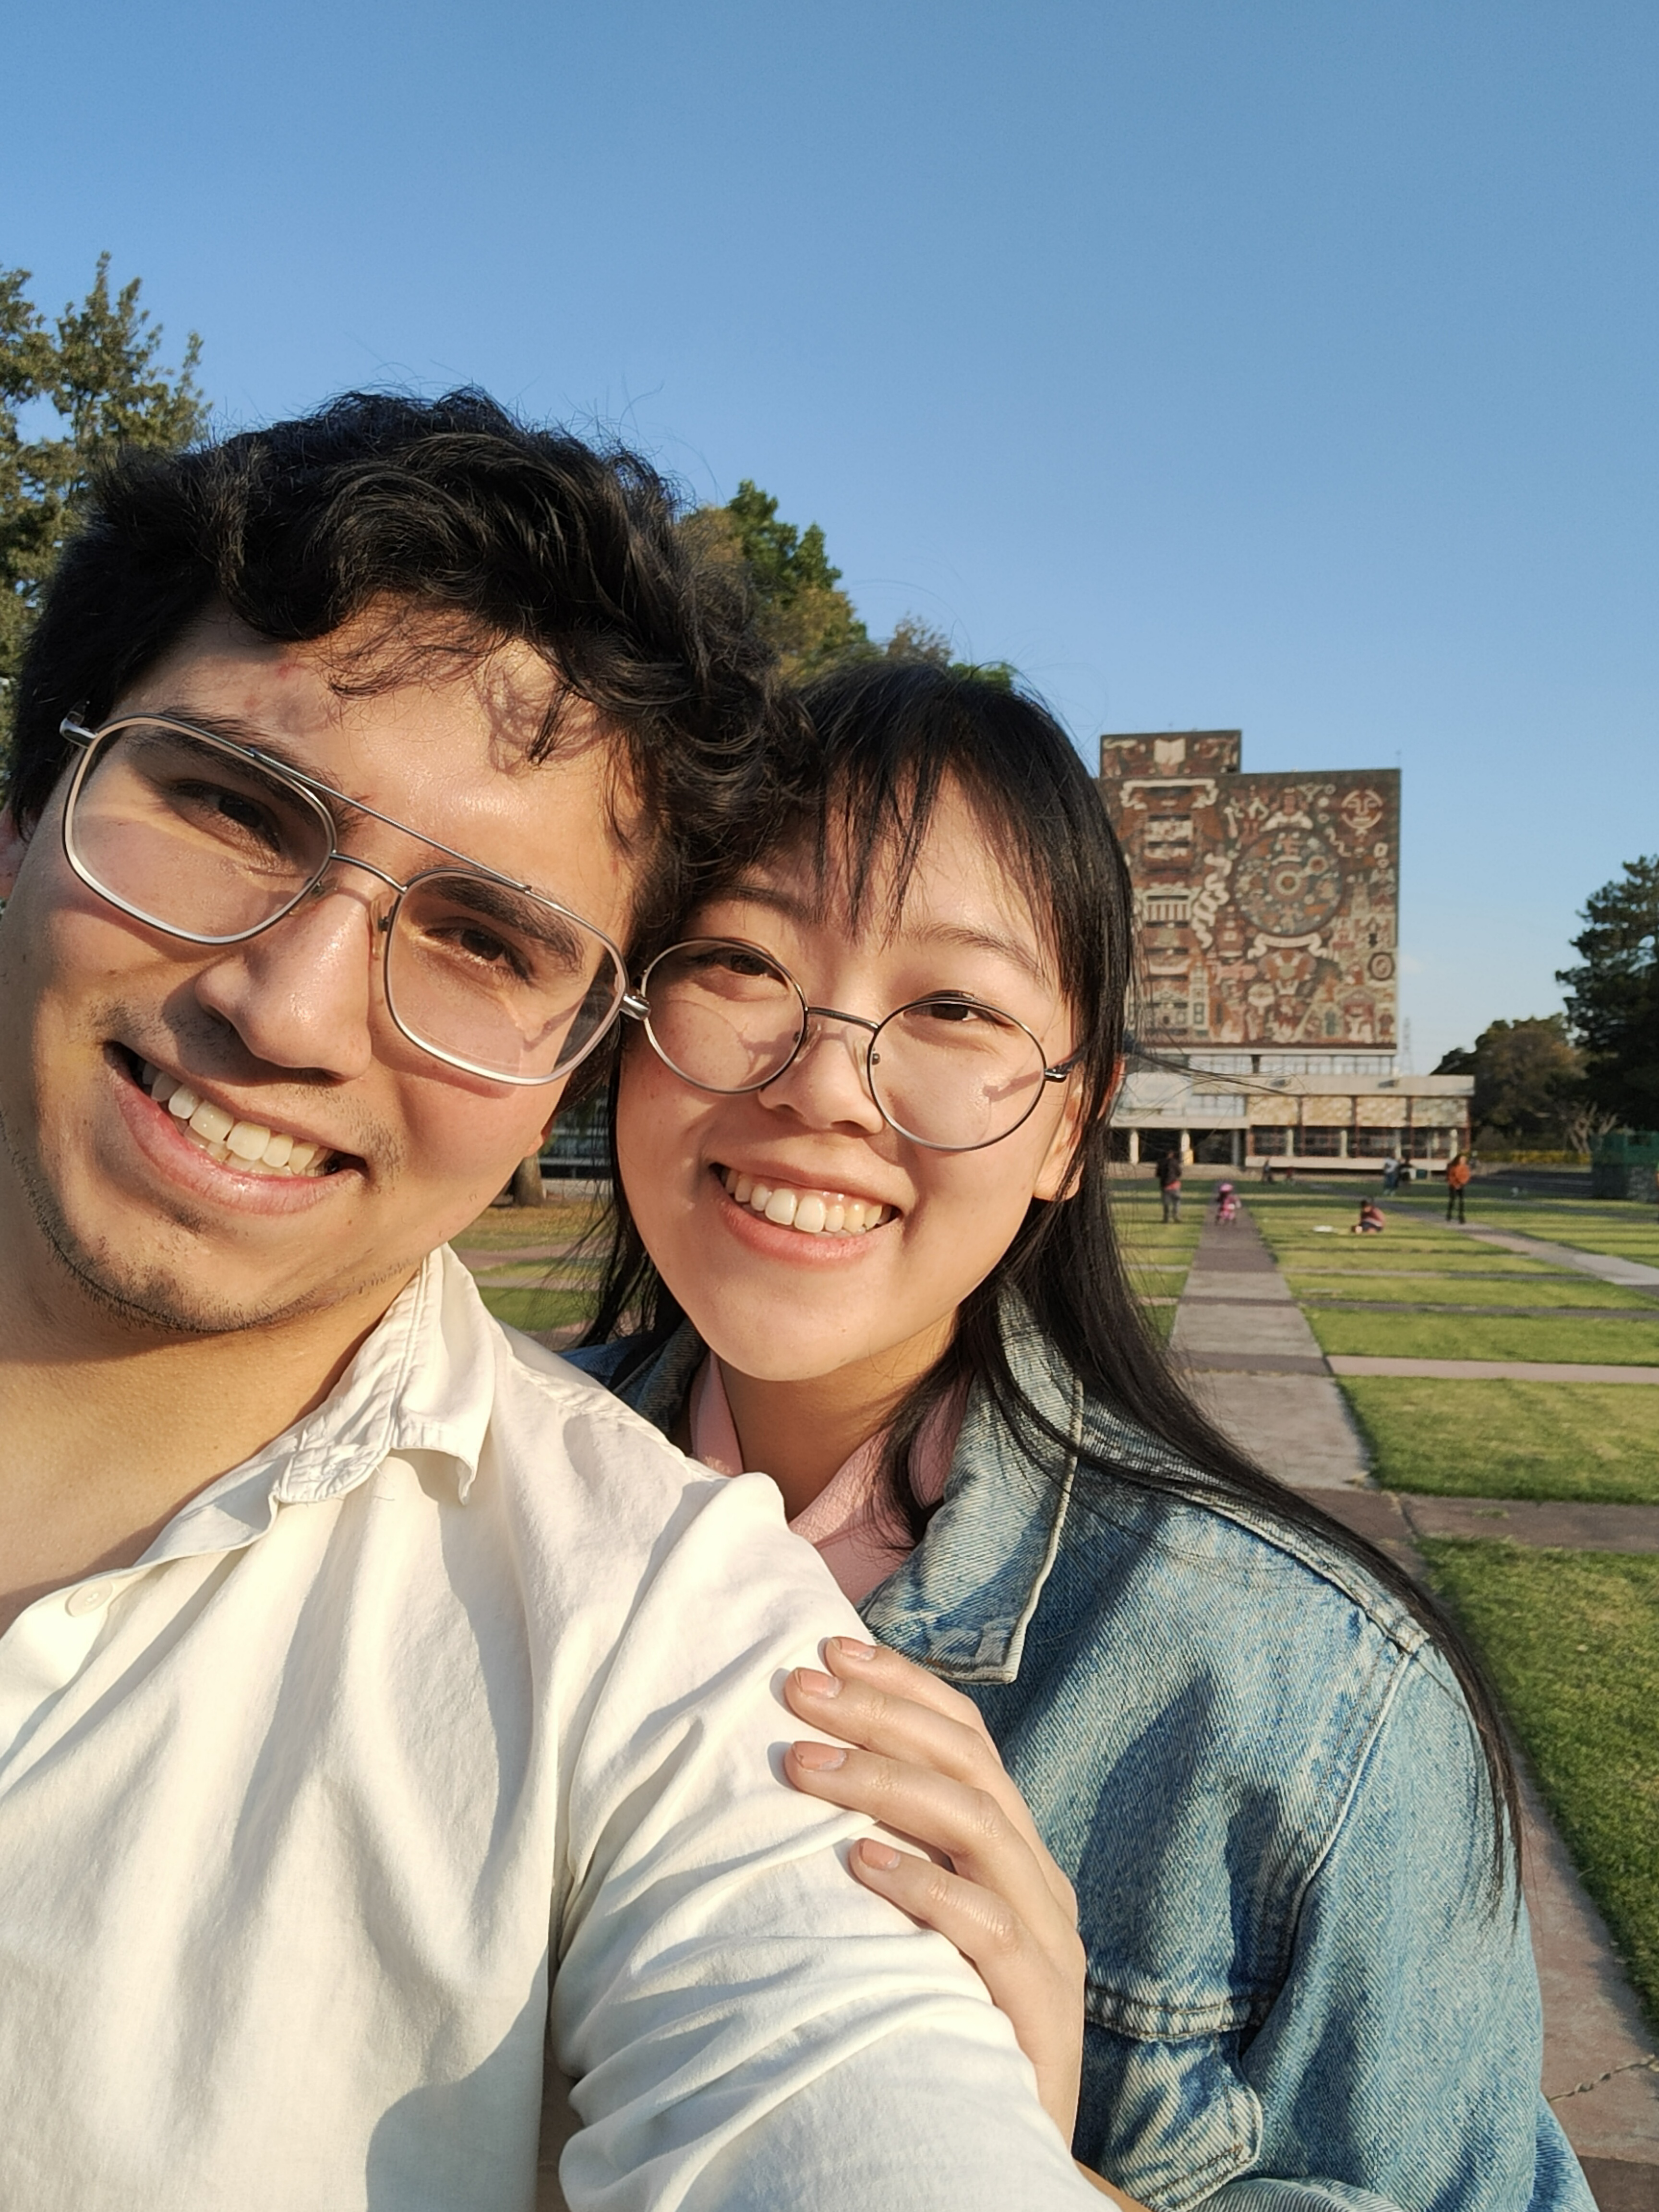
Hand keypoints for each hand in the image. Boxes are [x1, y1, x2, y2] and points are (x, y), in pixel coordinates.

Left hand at [783, 1635, 1086, 2144]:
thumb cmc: (939, 2016)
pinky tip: (861, 1864)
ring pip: (979, 1827)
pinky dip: (924, 1887)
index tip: (828, 1649)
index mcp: (1014, 1850)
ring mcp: (1049, 1942)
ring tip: (803, 1766)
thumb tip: (804, 1762)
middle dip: (882, 1716)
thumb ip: (891, 1848)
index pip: (968, 1738)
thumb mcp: (918, 1919)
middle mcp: (1039, 1880)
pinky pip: (988, 1928)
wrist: (996, 2149)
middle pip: (971, 1766)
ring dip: (884, 1785)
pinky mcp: (1040, 2005)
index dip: (903, 1686)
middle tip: (797, 1690)